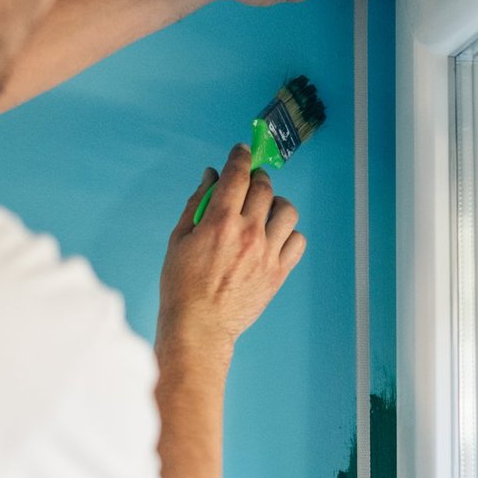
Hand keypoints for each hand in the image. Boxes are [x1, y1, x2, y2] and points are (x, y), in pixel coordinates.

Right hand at [158, 145, 306, 353]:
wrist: (199, 326)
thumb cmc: (182, 285)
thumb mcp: (179, 239)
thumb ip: (197, 203)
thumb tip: (210, 177)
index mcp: (220, 222)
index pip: (238, 175)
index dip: (240, 156)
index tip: (242, 150)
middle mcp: (248, 233)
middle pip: (264, 188)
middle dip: (257, 177)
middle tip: (250, 182)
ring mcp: (267, 253)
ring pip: (287, 211)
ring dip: (276, 203)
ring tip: (265, 210)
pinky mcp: (278, 272)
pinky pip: (298, 241)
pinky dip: (289, 233)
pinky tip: (274, 236)